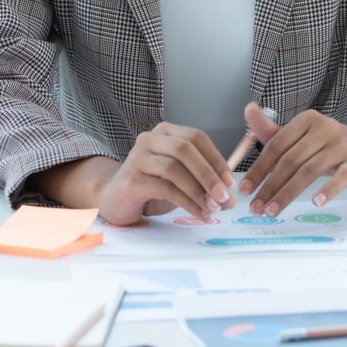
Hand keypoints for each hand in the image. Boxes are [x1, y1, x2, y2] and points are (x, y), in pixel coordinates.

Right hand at [94, 123, 235, 226]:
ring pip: (174, 169)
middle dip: (208, 174)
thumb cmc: (151, 187)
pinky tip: (199, 213)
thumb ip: (204, 184)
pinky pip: (165, 189)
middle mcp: (150, 139)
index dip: (216, 158)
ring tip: (213, 208)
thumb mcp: (181, 181)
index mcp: (165, 132)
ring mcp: (138, 157)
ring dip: (198, 191)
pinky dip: (187, 203)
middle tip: (224, 196)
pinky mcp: (131, 179)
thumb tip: (230, 198)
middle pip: (185, 149)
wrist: (115, 199)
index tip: (230, 181)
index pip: (196, 137)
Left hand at [237, 103, 346, 216]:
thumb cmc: (328, 146)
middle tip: (256, 206)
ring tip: (273, 211)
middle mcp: (324, 128)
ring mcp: (341, 145)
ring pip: (309, 171)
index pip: (277, 144)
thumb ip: (273, 130)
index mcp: (307, 120)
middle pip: (290, 160)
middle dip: (270, 186)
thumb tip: (248, 109)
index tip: (245, 189)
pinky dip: (327, 191)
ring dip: (288, 193)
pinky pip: (339, 178)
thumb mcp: (301, 136)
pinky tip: (315, 202)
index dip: (259, 168)